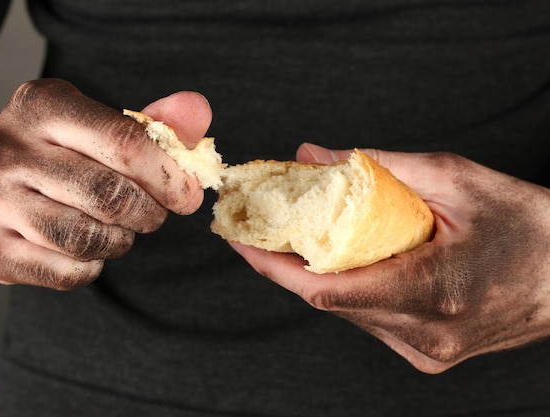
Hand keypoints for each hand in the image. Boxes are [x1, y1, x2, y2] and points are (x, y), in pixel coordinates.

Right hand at [0, 78, 211, 288]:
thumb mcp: (99, 123)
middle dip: (149, 212)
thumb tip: (198, 112)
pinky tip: (88, 247)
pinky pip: (67, 272)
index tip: (188, 194)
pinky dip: (92, 266)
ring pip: (87, 238)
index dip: (169, 175)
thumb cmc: (59, 151)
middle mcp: (7, 149)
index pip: (124, 142)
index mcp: (43, 105)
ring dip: (121, 241)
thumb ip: (155, 121)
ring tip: (119, 228)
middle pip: (110, 196)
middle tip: (153, 213)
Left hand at [231, 144, 549, 372]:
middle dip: (288, 262)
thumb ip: (377, 167)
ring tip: (297, 235)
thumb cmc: (528, 226)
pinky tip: (343, 258)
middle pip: (328, 299)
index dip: (273, 265)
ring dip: (317, 272)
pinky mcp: (427, 353)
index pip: (325, 289)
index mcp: (432, 291)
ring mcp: (425, 350)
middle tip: (261, 226)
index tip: (240, 239)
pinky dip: (348, 285)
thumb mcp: (455, 179)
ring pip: (345, 310)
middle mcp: (424, 334)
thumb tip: (312, 156)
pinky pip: (368, 318)